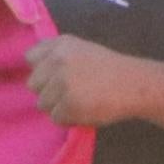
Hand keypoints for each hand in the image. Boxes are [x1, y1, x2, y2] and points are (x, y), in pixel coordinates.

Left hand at [21, 33, 151, 129]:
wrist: (133, 85)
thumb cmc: (109, 68)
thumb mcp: (81, 49)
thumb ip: (56, 54)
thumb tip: (34, 68)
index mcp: (60, 45)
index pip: (30, 58)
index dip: (41, 70)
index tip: (53, 76)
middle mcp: (57, 61)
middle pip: (33, 84)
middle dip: (48, 90)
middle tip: (70, 92)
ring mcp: (61, 83)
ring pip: (42, 103)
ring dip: (57, 106)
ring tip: (79, 101)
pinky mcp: (68, 104)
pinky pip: (56, 118)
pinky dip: (68, 118)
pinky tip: (84, 110)